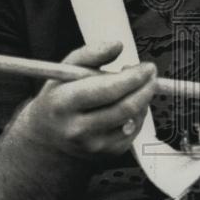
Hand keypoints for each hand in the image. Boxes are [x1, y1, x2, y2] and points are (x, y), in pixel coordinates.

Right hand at [17, 40, 157, 162]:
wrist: (47, 137)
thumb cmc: (59, 97)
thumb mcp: (64, 71)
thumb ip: (90, 53)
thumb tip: (117, 45)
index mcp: (63, 104)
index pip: (106, 90)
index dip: (132, 78)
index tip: (146, 66)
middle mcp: (77, 129)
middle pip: (125, 107)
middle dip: (146, 87)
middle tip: (151, 72)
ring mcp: (93, 146)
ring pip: (133, 118)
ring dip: (143, 98)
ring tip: (138, 85)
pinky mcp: (107, 154)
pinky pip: (133, 130)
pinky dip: (138, 113)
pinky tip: (128, 103)